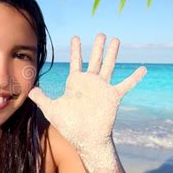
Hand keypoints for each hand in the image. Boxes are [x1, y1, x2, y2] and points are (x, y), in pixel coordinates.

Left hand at [28, 33, 145, 151]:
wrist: (84, 139)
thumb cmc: (68, 125)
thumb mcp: (51, 109)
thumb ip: (41, 98)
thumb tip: (29, 90)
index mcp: (76, 83)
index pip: (76, 62)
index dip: (76, 50)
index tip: (76, 37)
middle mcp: (90, 83)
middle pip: (95, 60)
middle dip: (97, 47)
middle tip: (100, 33)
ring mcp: (102, 89)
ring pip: (109, 66)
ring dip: (112, 54)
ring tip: (116, 40)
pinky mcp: (113, 97)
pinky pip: (126, 85)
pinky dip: (134, 78)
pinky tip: (143, 69)